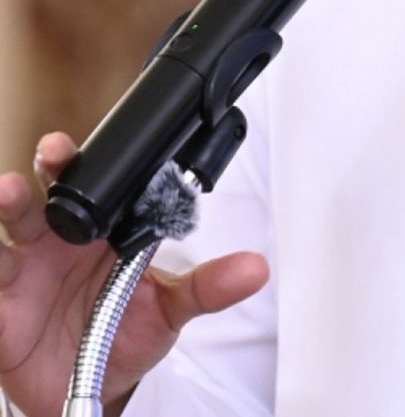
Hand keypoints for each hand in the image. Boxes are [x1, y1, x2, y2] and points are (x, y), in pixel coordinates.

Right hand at [0, 133, 267, 416]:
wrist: (92, 385)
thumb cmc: (127, 332)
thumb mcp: (171, 307)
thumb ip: (208, 285)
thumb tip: (255, 268)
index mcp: (103, 228)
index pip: (98, 180)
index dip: (90, 158)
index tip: (93, 144)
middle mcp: (60, 239)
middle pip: (48, 192)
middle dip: (47, 167)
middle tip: (54, 153)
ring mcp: (26, 270)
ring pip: (9, 231)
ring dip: (8, 206)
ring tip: (7, 191)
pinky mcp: (2, 308)